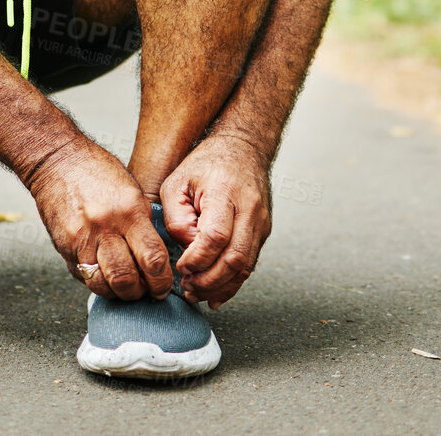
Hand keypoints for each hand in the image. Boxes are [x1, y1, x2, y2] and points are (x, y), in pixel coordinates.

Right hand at [25, 136, 173, 301]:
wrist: (57, 161)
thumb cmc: (98, 171)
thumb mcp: (132, 190)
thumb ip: (144, 223)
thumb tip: (158, 256)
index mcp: (128, 211)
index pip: (152, 259)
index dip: (162, 281)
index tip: (163, 286)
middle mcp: (104, 228)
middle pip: (126, 279)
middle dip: (140, 293)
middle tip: (146, 291)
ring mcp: (80, 240)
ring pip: (102, 285)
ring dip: (118, 293)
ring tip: (126, 288)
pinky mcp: (63, 248)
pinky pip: (84, 277)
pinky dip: (98, 282)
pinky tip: (106, 275)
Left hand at [159, 132, 271, 308]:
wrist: (244, 147)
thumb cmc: (206, 164)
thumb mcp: (177, 182)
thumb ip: (177, 219)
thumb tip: (187, 252)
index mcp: (225, 192)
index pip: (215, 236)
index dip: (197, 259)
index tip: (181, 267)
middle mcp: (249, 209)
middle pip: (235, 258)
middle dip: (209, 281)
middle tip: (188, 287)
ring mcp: (261, 222)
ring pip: (246, 266)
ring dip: (221, 287)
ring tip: (197, 293)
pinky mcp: (264, 231)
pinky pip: (250, 264)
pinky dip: (232, 282)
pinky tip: (214, 293)